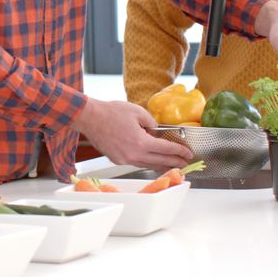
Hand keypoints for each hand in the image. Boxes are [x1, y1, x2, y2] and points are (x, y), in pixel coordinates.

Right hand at [72, 98, 191, 169]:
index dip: (179, 151)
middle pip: (159, 161)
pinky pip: (136, 162)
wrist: (89, 118)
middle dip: (174, 162)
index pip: (166, 149)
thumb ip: (151, 124)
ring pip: (148, 164)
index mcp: (141, 142)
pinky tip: (151, 160)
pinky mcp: (117, 159)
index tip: (188, 153)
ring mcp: (124, 159)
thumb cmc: (111, 112)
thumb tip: (156, 132)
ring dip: (161, 164)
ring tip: (171, 164)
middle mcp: (134, 154)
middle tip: (185, 163)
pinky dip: (146, 162)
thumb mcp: (137, 111)